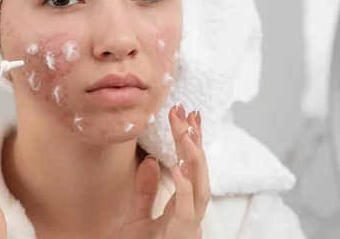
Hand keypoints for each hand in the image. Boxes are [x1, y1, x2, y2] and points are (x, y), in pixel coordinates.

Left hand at [120, 104, 209, 238]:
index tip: (185, 115)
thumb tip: (149, 162)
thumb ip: (145, 191)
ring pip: (202, 187)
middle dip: (195, 141)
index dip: (191, 142)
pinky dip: (185, 187)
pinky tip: (178, 165)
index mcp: (183, 209)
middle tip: (186, 112)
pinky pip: (187, 210)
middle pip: (199, 172)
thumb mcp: (137, 217)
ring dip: (194, 158)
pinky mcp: (181, 236)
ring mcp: (189, 227)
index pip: (191, 169)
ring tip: (186, 131)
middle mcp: (191, 216)